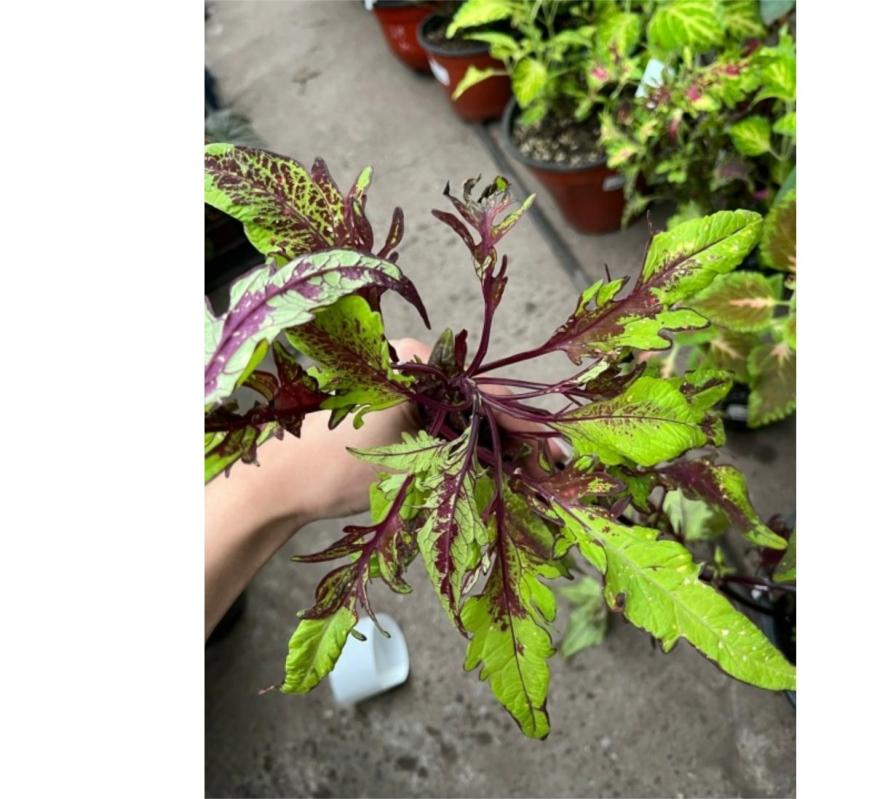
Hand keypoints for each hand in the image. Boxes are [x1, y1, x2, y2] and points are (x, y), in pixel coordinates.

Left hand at [262, 337, 566, 522]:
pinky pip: (435, 416)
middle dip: (510, 433)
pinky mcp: (384, 401)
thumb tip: (527, 447)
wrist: (276, 487)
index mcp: (412, 359)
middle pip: (473, 399)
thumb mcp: (416, 460)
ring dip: (487, 439)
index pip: (483, 391)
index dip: (524, 423)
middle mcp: (404, 359)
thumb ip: (473, 446)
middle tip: (549, 462)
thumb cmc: (337, 471)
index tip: (558, 445)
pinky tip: (485, 463)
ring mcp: (393, 379)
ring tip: (524, 468)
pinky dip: (459, 440)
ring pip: (457, 411)